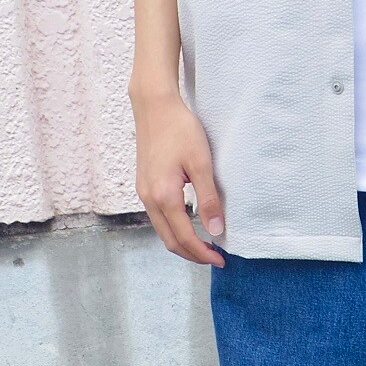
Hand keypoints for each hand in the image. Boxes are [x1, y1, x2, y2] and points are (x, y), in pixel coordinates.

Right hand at [130, 90, 225, 266]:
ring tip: (205, 246)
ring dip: (183, 244)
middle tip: (215, 258)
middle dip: (193, 255)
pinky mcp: (144, 186)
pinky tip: (190, 226)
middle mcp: (149, 199)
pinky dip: (175, 230)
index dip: (203, 253)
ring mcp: (144, 193)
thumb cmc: (180, 129)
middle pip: (170, 241)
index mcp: (164, 196)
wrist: (154, 105)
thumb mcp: (201, 164)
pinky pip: (159, 219)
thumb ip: (209, 200)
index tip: (221, 260)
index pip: (184, 238)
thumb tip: (216, 231)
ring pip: (163, 232)